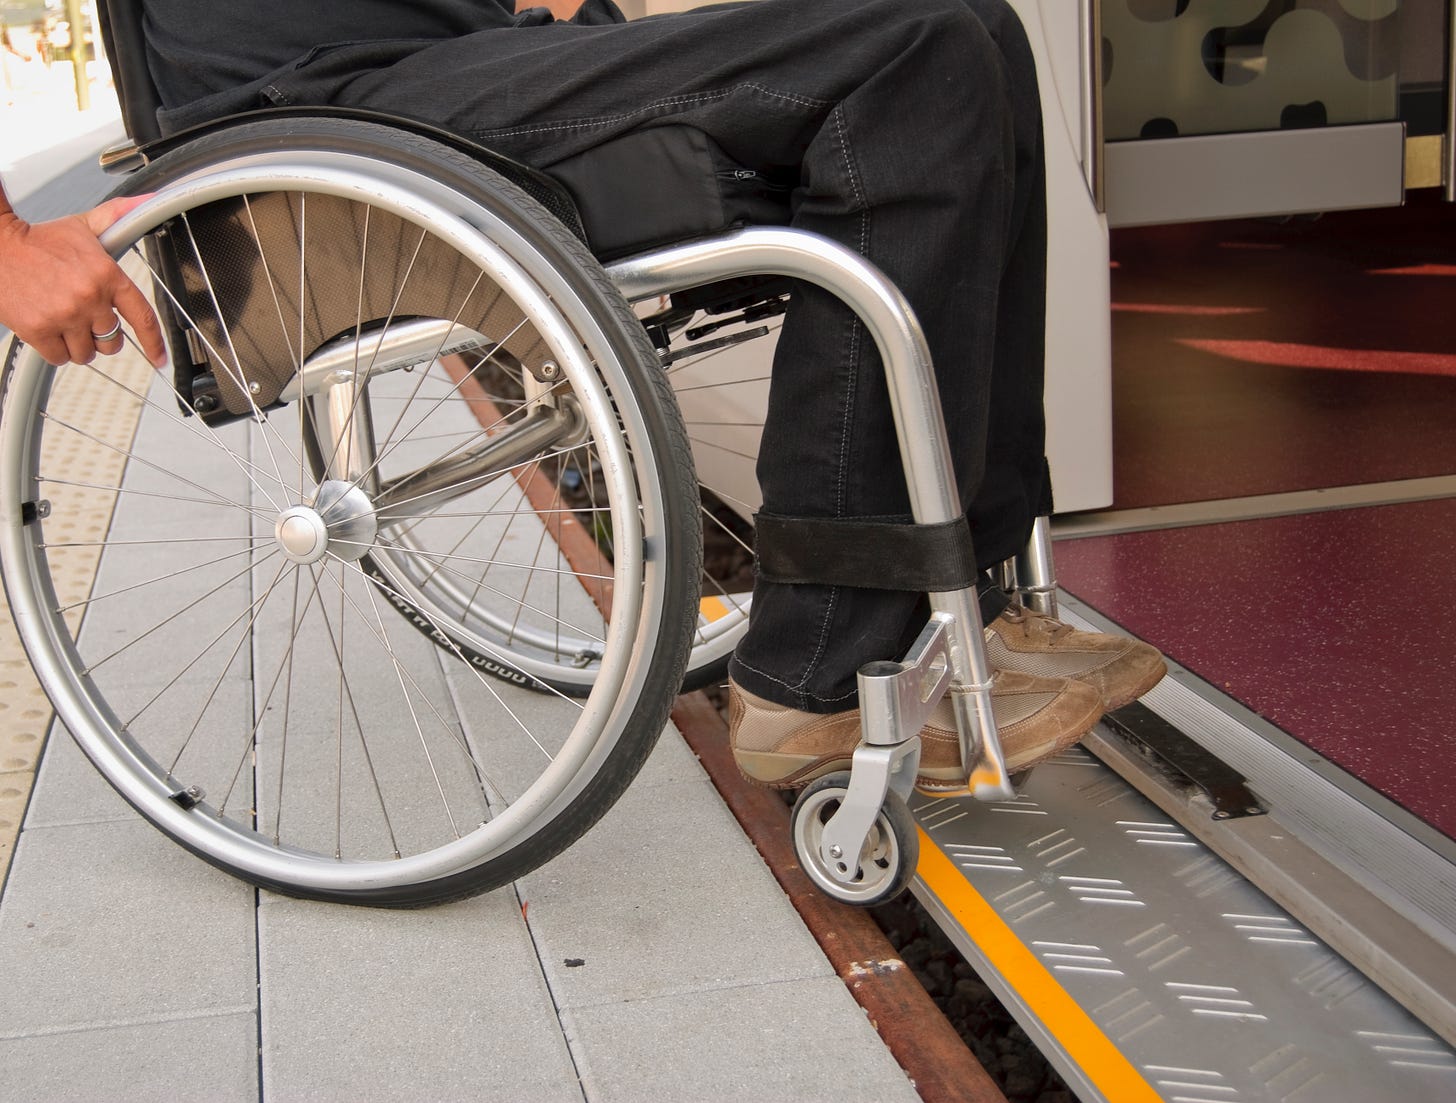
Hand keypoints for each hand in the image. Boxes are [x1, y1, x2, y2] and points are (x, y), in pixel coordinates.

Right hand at [0, 194, 166, 367]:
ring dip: (78, 344)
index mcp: (107, 275)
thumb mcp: (84, 226)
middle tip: (85, 319)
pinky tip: (49, 330)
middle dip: (102, 336)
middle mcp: (89, 297)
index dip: (154, 343)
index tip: (159, 359)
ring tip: (64, 321)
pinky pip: (60, 357)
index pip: (142, 317)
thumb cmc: (40, 240)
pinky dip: (56, 350)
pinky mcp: (38, 329)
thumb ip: (118, 218)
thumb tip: (149, 201)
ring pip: (87, 353)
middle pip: (112, 341)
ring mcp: (64, 315)